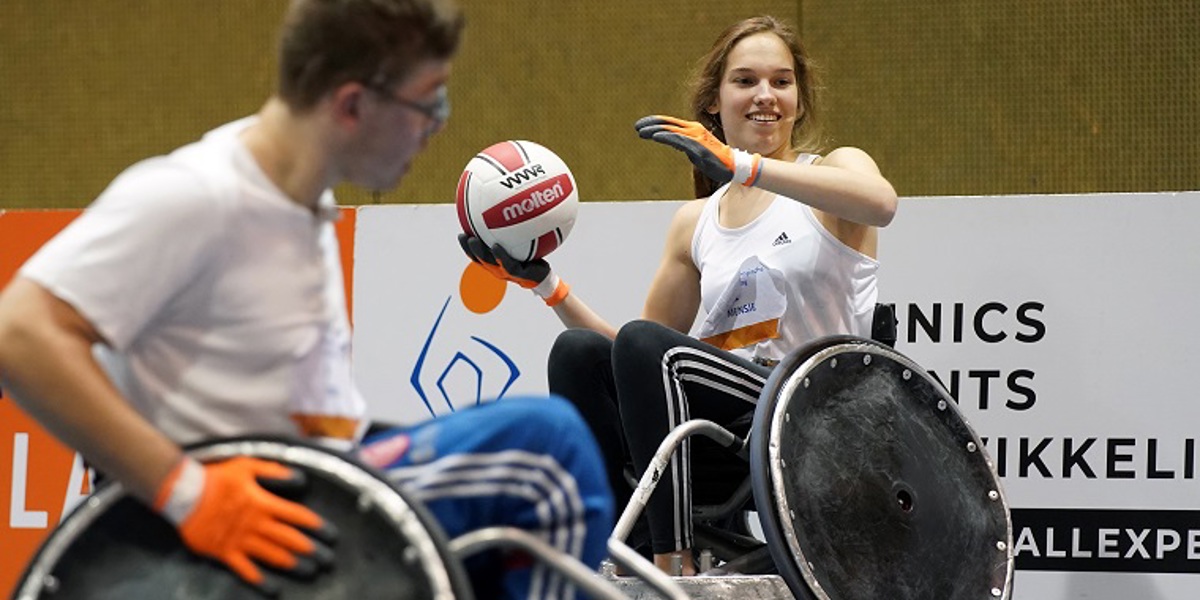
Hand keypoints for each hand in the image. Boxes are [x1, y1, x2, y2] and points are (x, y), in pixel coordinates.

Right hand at [154, 456, 334, 594]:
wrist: (182, 493)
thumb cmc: (216, 477)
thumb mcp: (247, 465)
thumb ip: (273, 471)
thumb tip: (298, 477)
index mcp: (263, 503)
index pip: (297, 516)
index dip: (316, 526)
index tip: (331, 534)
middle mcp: (255, 524)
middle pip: (290, 539)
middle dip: (311, 550)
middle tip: (328, 560)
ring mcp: (240, 540)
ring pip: (272, 555)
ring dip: (293, 564)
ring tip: (310, 571)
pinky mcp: (224, 552)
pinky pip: (245, 569)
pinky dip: (259, 580)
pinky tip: (273, 588)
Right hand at [458, 234, 569, 305]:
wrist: (543, 276)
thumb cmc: (530, 258)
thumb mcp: (520, 245)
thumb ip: (511, 233)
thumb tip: (508, 209)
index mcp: (494, 262)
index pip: (477, 255)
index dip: (467, 246)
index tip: (461, 233)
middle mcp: (497, 268)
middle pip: (479, 258)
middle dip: (469, 248)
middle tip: (463, 235)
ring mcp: (507, 272)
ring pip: (489, 262)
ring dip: (479, 252)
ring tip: (473, 240)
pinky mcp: (519, 273)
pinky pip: (508, 263)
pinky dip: (500, 255)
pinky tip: (495, 246)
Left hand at [634, 115, 761, 185]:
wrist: (733, 165)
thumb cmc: (715, 159)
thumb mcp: (694, 149)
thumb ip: (683, 143)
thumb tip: (671, 141)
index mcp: (693, 129)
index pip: (670, 123)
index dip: (655, 122)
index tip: (641, 126)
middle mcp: (693, 130)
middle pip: (668, 124)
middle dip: (651, 124)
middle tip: (637, 127)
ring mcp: (695, 137)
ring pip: (671, 130)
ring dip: (654, 130)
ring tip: (641, 131)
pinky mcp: (697, 146)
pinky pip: (678, 140)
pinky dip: (666, 136)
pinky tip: (655, 136)